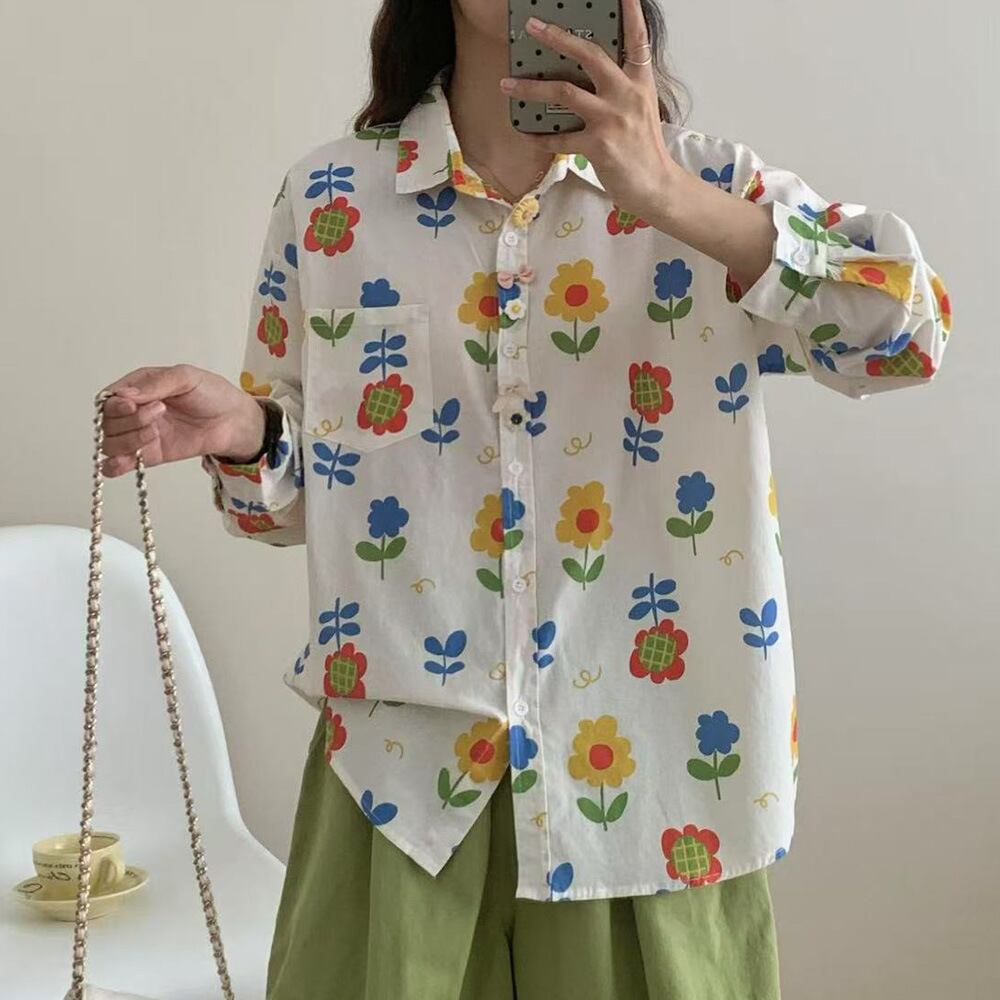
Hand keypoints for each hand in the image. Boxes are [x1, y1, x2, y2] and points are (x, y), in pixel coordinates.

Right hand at [98, 364, 266, 476]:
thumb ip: (156, 384)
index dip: (115, 404)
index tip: (133, 405)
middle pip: (107, 422)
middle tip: (160, 412)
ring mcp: (141, 434)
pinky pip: (119, 464)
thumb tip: (124, 395)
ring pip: (111, 443)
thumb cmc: (212, 393)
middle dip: (130, 420)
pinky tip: (122, 463)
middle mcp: (135, 411)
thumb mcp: (186, 377)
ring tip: (155, 433)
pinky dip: (114, 466)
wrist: (234, 421)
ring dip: (128, 440)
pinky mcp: (150, 455)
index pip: (109, 398)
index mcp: (139, 387)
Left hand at [498, 0, 680, 218]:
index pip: (637, 40)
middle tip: (534, 27)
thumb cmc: (645, 150)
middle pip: (589, 55)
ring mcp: (611, 119)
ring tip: (508, 84)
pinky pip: (559, 137)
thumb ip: (621, 91)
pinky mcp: (597, 145)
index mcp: (639, 83)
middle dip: (558, 38)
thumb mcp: (641, 110)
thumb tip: (588, 80)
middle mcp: (626, 95)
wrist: (655, 186)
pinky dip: (540, 136)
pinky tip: (527, 133)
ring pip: (564, 92)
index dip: (630, 12)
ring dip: (531, 87)